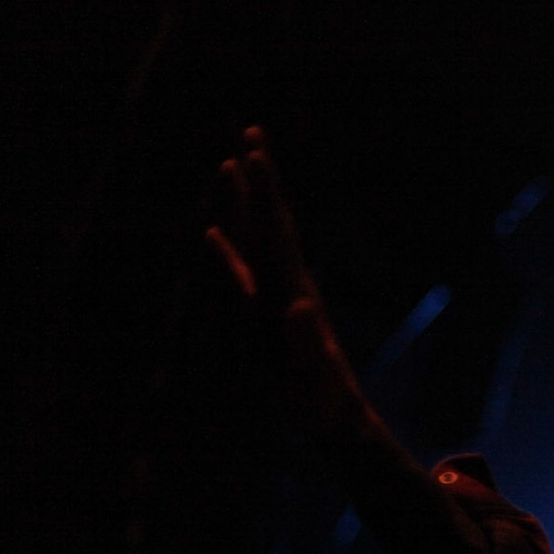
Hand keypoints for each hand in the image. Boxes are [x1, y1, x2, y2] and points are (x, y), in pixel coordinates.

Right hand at [205, 127, 361, 426]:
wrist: (340, 423)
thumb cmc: (328, 406)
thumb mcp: (318, 379)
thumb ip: (308, 345)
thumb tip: (300, 307)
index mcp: (292, 294)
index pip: (277, 234)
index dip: (265, 195)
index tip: (255, 154)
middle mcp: (287, 288)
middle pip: (272, 223)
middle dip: (262, 179)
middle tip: (253, 130)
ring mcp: (278, 299)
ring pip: (259, 240)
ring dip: (247, 202)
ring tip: (235, 162)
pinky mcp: (267, 317)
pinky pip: (243, 273)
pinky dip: (228, 248)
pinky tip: (214, 231)